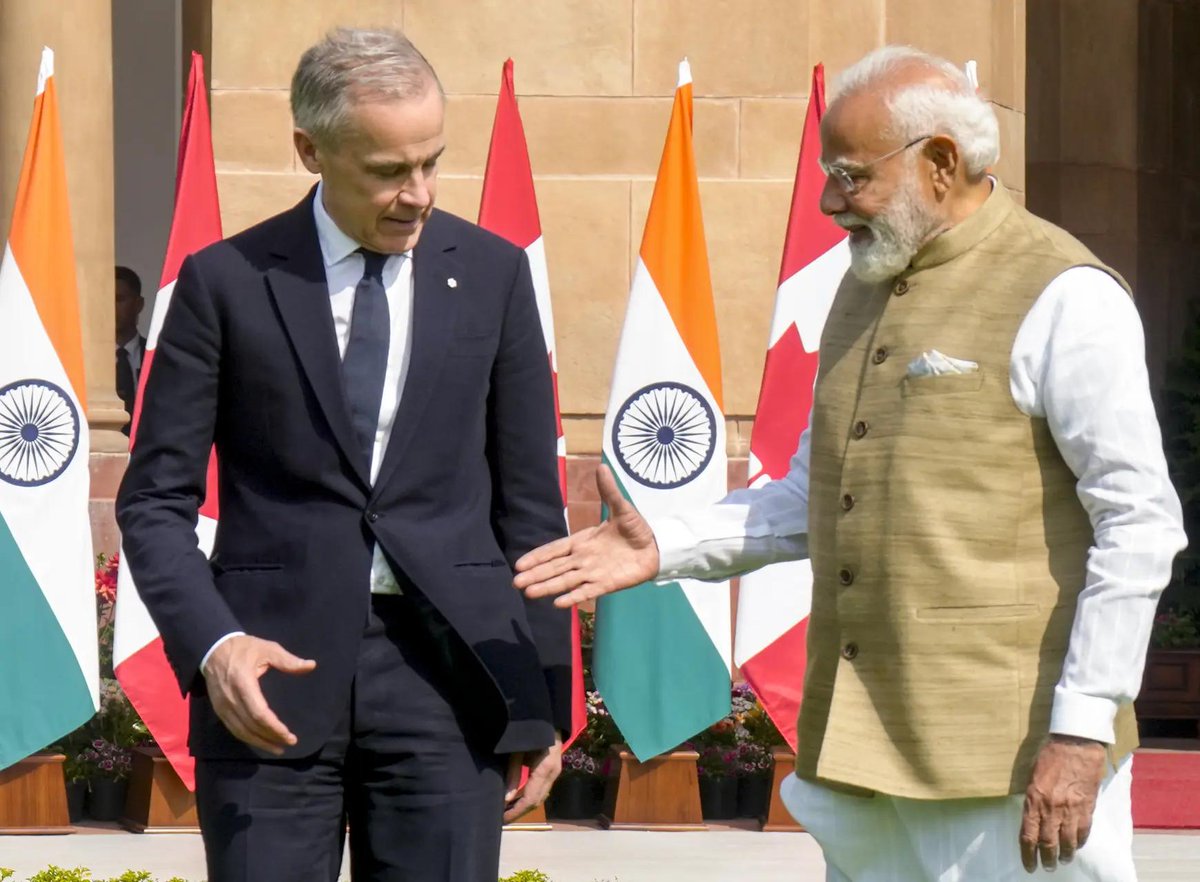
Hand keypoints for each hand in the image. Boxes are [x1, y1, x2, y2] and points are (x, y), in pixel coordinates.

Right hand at [202, 634, 315, 754]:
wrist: (213, 649)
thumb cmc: (244, 648)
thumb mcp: (267, 649)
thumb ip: (288, 660)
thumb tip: (311, 666)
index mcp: (243, 683)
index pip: (259, 713)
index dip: (274, 727)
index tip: (289, 734)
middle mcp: (231, 699)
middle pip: (251, 726)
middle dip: (270, 737)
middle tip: (289, 743)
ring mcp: (222, 706)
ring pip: (241, 731)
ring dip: (259, 742)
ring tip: (278, 748)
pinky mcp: (219, 710)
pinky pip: (233, 729)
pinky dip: (248, 738)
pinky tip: (260, 741)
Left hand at [503, 732, 562, 822]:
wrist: (549, 718)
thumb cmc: (530, 730)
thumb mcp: (518, 751)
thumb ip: (513, 773)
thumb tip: (507, 798)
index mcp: (545, 769)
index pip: (530, 799)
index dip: (516, 812)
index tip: (502, 820)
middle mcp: (553, 774)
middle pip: (537, 801)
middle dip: (520, 812)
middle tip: (502, 820)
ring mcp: (555, 773)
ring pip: (540, 797)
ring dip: (524, 807)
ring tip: (507, 812)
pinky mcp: (552, 771)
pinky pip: (541, 790)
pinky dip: (529, 798)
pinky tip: (517, 800)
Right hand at [513, 465, 658, 606]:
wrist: (656, 547)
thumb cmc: (636, 529)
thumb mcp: (622, 508)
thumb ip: (609, 491)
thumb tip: (601, 466)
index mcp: (583, 541)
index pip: (556, 549)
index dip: (538, 556)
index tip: (520, 564)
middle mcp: (584, 559)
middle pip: (555, 568)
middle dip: (536, 574)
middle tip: (516, 583)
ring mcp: (594, 573)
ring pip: (566, 581)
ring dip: (548, 587)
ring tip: (529, 593)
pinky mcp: (607, 584)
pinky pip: (587, 592)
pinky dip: (574, 597)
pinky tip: (558, 603)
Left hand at [1019, 734, 1106, 872]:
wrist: (1075, 744)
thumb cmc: (1049, 755)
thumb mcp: (1031, 776)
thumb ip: (1032, 798)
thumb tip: (1031, 816)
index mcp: (1033, 800)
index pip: (1028, 835)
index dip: (1028, 854)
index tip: (1028, 865)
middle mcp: (1051, 809)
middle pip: (1048, 843)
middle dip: (1047, 859)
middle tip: (1047, 867)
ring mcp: (1071, 809)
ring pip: (1068, 841)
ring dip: (1065, 854)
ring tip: (1062, 859)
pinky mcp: (1087, 807)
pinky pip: (1084, 831)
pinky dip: (1079, 841)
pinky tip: (1076, 845)